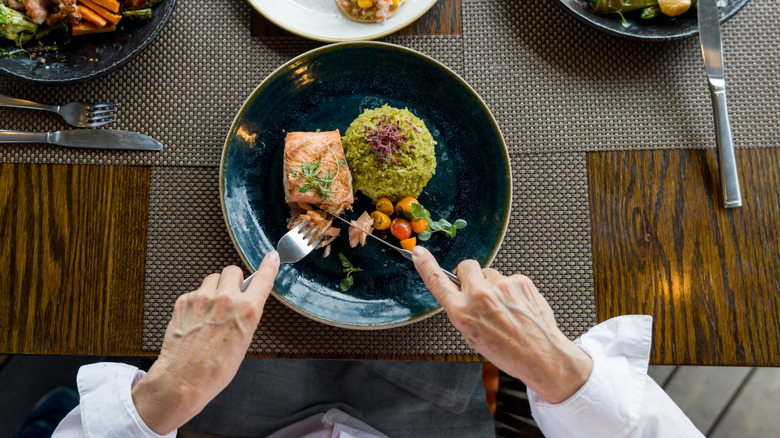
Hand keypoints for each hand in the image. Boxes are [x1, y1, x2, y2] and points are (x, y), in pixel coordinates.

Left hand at [131, 252, 279, 434]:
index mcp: (247, 310)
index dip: (269, 266)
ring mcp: (202, 298)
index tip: (272, 257)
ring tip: (211, 311)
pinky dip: (197, 301)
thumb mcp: (244, 341)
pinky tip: (196, 320)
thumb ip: (246, 315)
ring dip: (214, 289)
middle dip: (233, 281)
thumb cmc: (215, 369)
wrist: (183, 380)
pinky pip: (195, 291)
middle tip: (230, 296)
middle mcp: (225, 299)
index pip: (263, 278)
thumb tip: (245, 301)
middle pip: (232, 270)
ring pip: (212, 278)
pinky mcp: (183, 301)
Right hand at [412, 247, 591, 403]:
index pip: (437, 281)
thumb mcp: (472, 336)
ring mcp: (501, 285)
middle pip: (465, 266)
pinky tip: (518, 307)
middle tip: (480, 293)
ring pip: (490, 273)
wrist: (540, 355)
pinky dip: (512, 290)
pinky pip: (510, 278)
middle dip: (470, 275)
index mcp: (461, 312)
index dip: (425, 265)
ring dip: (493, 285)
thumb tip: (463, 292)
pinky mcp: (520, 280)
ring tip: (505, 308)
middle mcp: (478, 295)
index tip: (419, 253)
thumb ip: (463, 310)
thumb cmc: (507, 351)